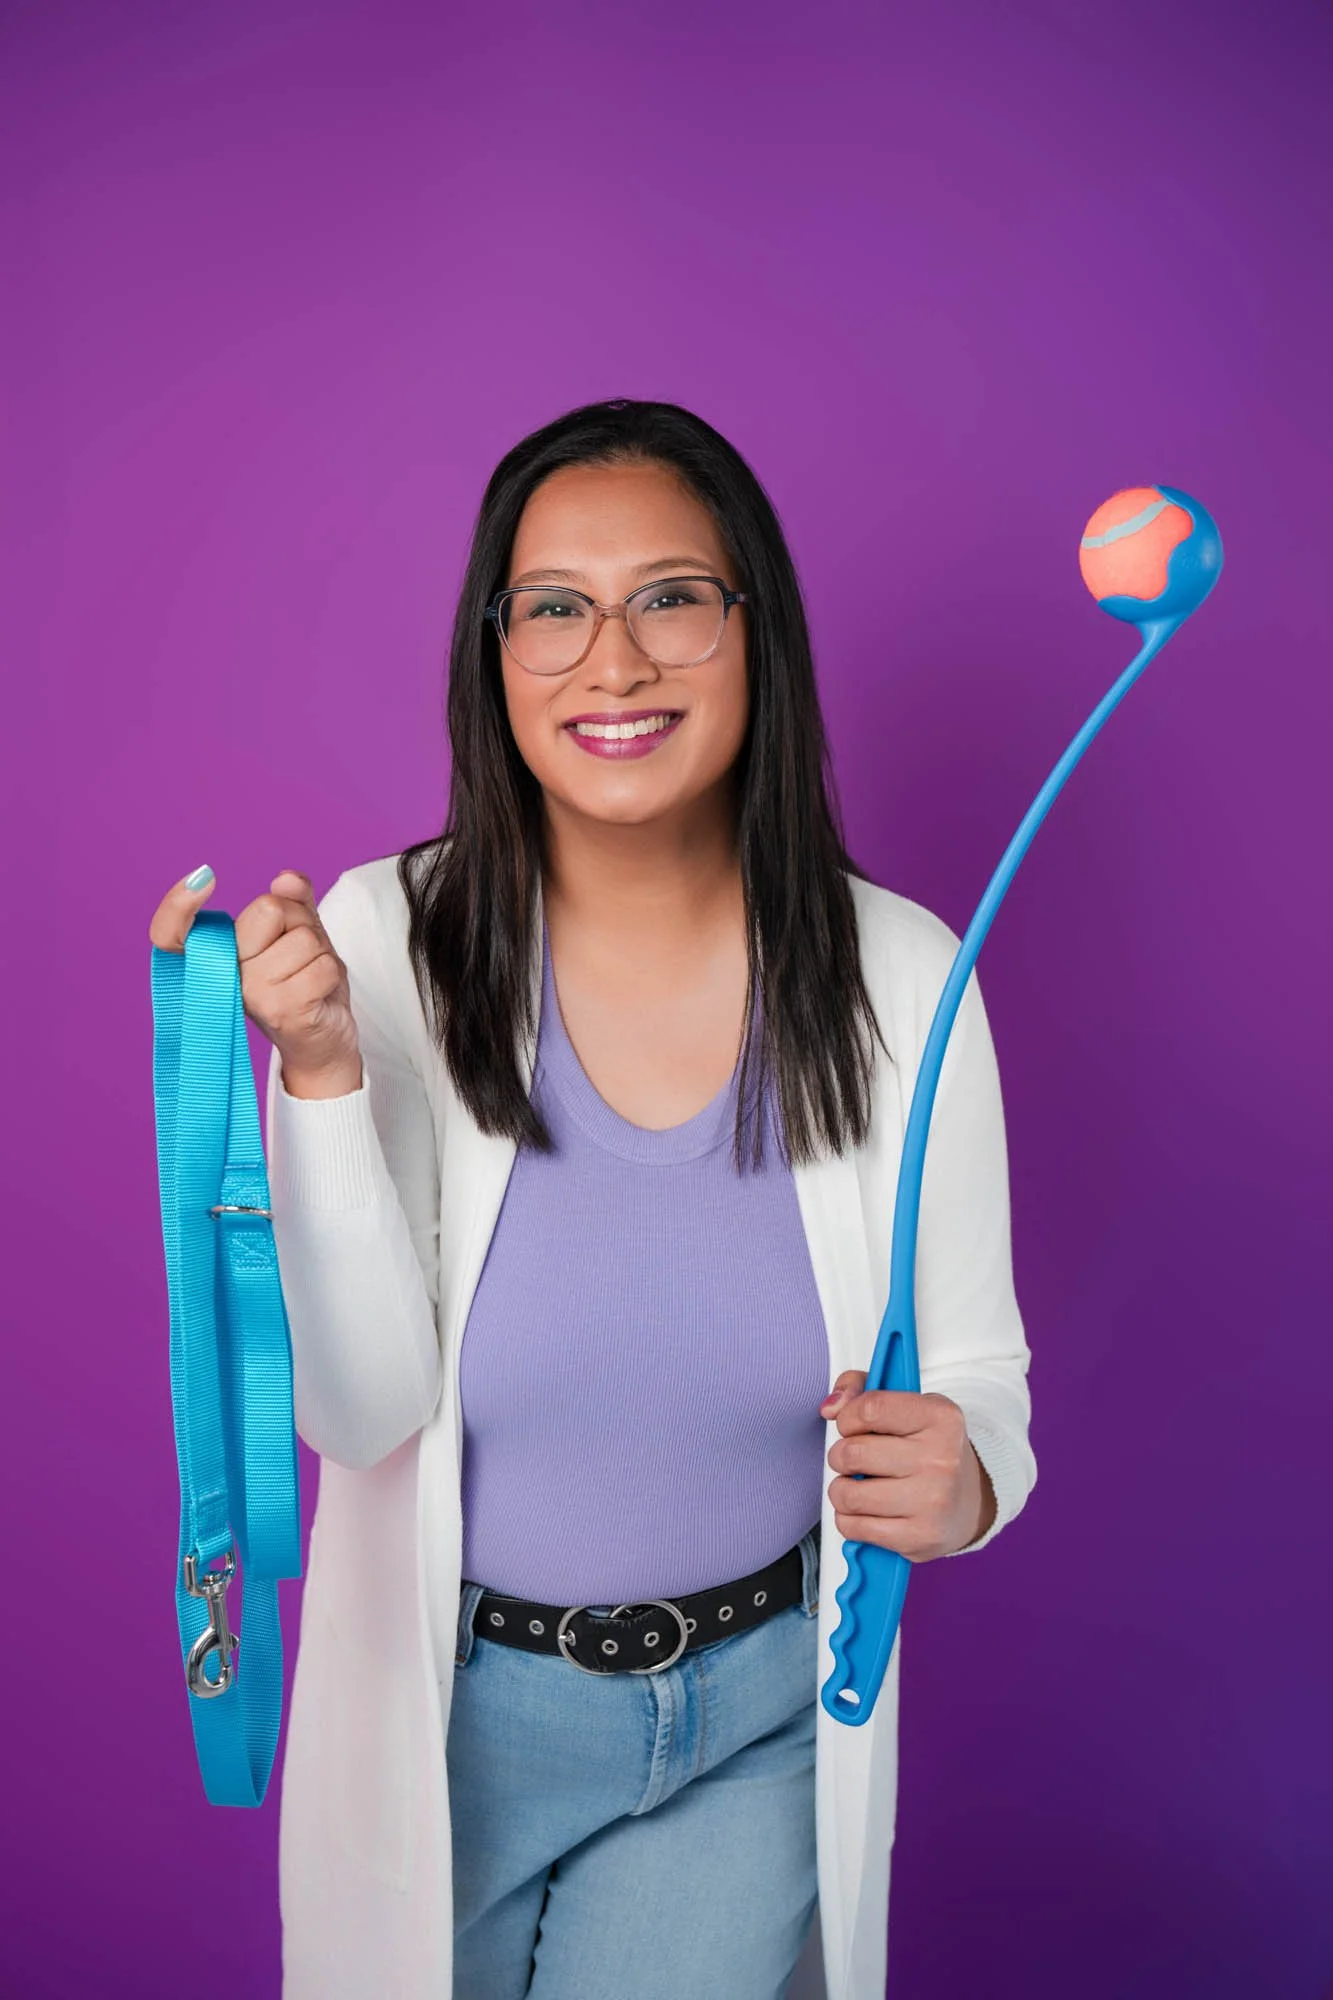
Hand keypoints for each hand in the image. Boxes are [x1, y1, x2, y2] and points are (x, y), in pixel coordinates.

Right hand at [149, 866, 362, 1094]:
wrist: (323, 1041)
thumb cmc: (306, 984)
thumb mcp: (299, 934)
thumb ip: (293, 901)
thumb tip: (286, 878)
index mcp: (216, 954)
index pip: (171, 931)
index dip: (177, 906)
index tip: (202, 879)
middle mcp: (222, 976)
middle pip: (268, 909)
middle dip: (299, 921)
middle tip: (298, 953)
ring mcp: (249, 994)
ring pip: (304, 938)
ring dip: (320, 952)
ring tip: (309, 977)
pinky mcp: (280, 1011)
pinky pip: (323, 965)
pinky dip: (331, 974)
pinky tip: (318, 994)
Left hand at [820, 1371, 996, 1558]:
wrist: (969, 1502)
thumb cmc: (929, 1450)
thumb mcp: (908, 1406)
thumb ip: (862, 1390)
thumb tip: (830, 1407)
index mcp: (940, 1417)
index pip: (869, 1408)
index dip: (847, 1417)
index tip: (850, 1425)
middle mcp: (941, 1458)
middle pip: (853, 1453)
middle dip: (841, 1456)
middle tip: (853, 1460)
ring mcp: (932, 1501)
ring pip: (848, 1494)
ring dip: (842, 1490)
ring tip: (858, 1486)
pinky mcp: (919, 1536)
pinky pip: (854, 1527)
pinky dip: (849, 1519)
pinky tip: (867, 1511)